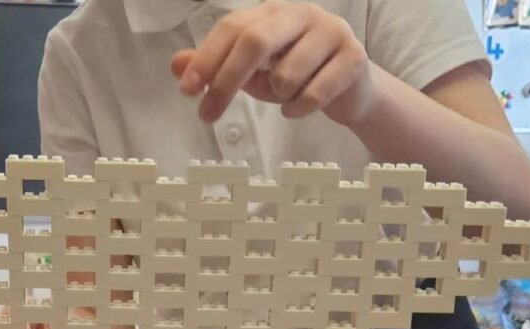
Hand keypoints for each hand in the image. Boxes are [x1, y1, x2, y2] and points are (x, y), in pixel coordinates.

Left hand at [171, 0, 374, 126]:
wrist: (351, 89)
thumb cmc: (297, 75)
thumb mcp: (252, 72)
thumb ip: (216, 67)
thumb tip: (176, 65)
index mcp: (273, 12)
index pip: (233, 27)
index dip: (207, 58)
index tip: (187, 90)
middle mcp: (302, 14)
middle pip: (255, 41)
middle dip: (226, 82)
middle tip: (207, 115)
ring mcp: (331, 32)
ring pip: (286, 75)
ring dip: (276, 96)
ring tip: (285, 94)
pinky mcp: (353, 59)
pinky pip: (312, 95)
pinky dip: (298, 109)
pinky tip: (300, 105)